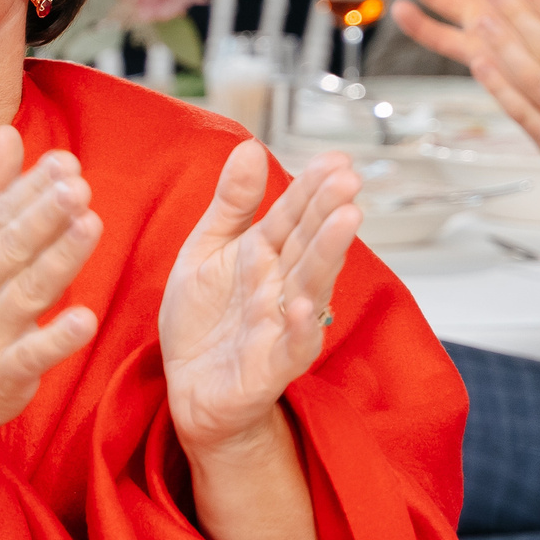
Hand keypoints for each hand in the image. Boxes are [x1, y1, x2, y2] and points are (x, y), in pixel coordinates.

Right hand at [0, 127, 102, 455]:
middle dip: (43, 214)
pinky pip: (33, 354)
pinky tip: (84, 319)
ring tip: (89, 226)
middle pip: (11, 247)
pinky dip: (57, 338)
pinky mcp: (6, 373)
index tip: (64, 162)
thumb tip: (5, 134)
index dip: (30, 188)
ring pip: (27, 291)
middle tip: (76, 185)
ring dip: (58, 259)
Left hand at [160, 143, 360, 457]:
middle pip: (307, 245)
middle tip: (349, 179)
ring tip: (346, 220)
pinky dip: (299, 327)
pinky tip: (302, 304)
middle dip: (327, 212)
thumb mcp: (206, 252)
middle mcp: (281, 287)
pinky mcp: (272, 368)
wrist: (190, 393)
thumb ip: (230, 205)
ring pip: (310, 287)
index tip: (336, 158)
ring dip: (328, 255)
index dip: (311, 189)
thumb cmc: (204, 322)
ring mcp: (281, 327)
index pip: (291, 217)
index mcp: (264, 256)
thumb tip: (249, 147)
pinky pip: (291, 347)